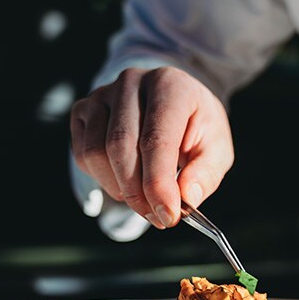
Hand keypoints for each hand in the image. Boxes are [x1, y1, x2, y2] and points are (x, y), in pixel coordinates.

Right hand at [70, 67, 233, 228]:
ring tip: (144, 199)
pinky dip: (103, 179)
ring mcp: (102, 94)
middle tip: (157, 217)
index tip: (168, 216)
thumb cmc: (196, 126)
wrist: (173, 104)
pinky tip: (125, 181)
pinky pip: (82, 155)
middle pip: (120, 146)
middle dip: (138, 192)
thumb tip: (187, 197)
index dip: (159, 183)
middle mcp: (131, 82)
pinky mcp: (83, 110)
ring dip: (119, 188)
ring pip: (96, 153)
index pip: (156, 139)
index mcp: (170, 85)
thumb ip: (205, 173)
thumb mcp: (216, 148)